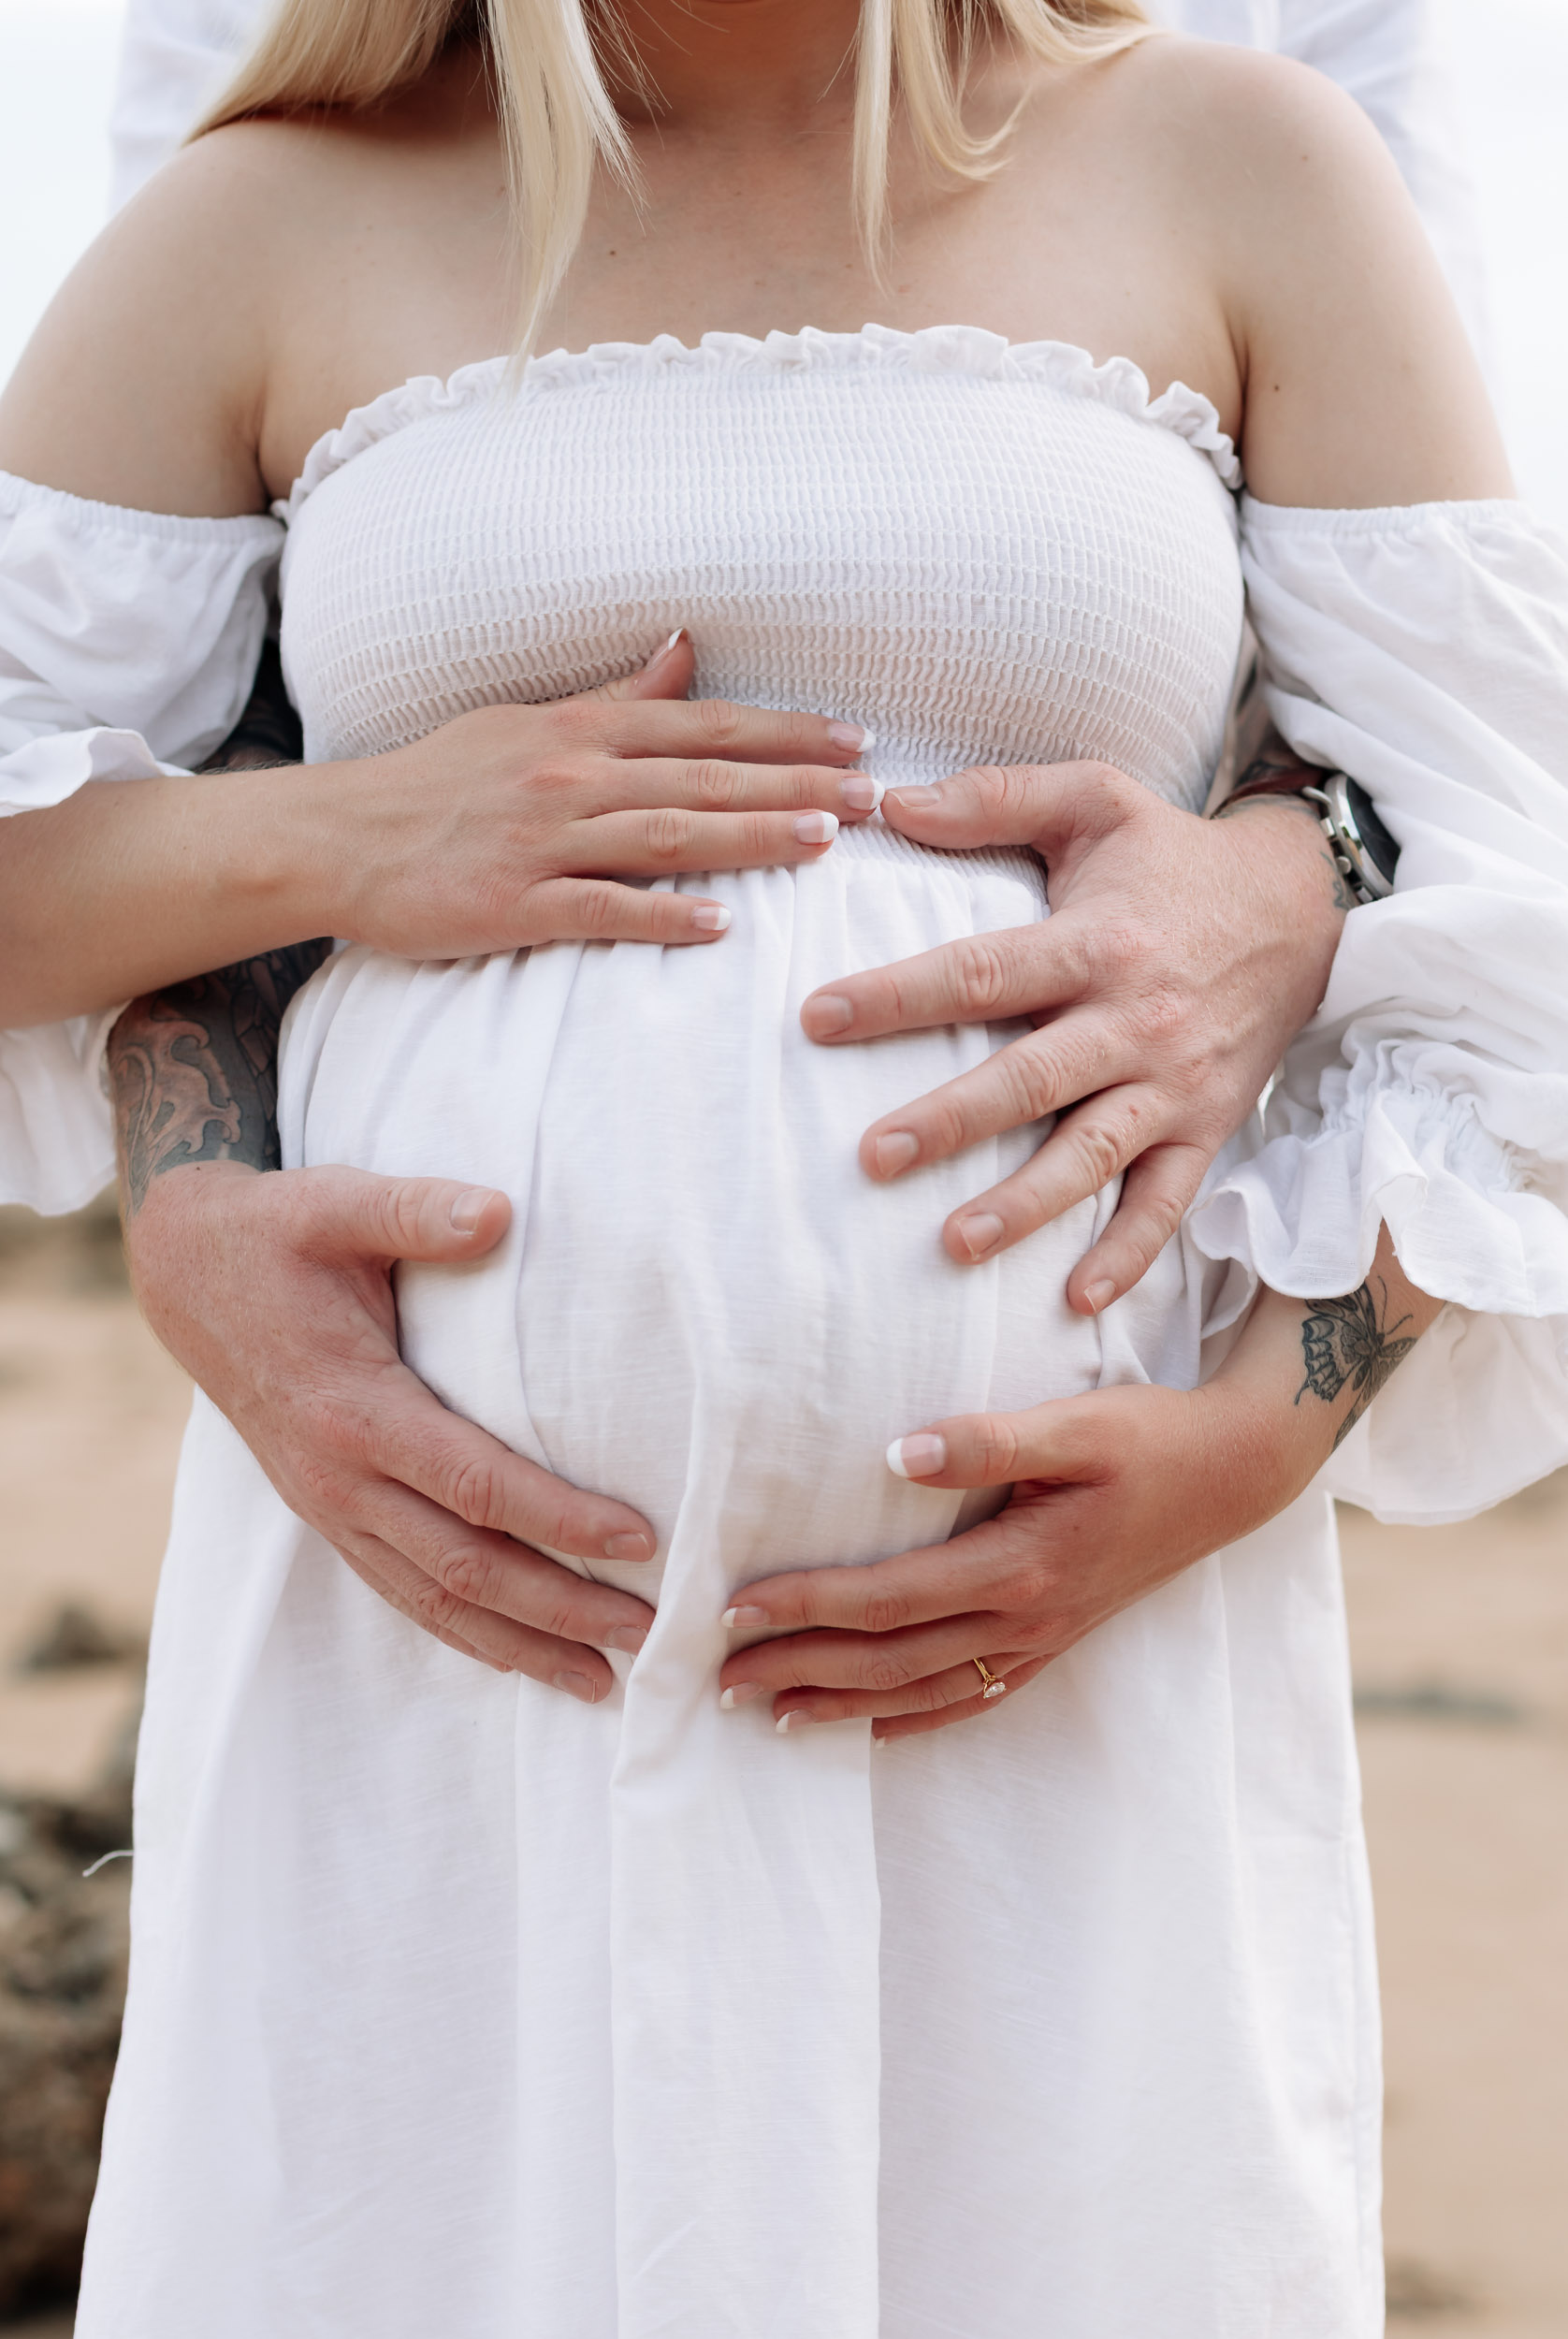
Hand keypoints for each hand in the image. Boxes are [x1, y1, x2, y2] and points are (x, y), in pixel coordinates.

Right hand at [125, 1159, 659, 1699]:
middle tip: (649, 1633)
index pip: (476, 1483)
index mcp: (354, 1409)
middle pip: (464, 1567)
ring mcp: (327, 1507)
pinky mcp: (325, 1515)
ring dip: (520, 1645)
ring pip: (433, 1600)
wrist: (186, 1272)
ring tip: (601, 1680)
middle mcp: (339, 1477)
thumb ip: (418, 1210)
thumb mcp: (338, 1203)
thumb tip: (499, 1210)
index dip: (559, 1519)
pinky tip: (518, 1656)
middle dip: (560, 1608)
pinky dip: (464, 1633)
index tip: (638, 1539)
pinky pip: (400, 1592)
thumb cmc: (277, 1234)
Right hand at [307, 630, 876, 958]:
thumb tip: (687, 651)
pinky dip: (659, 913)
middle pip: (703, 774)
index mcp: (581, 729)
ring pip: (665, 833)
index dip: (786, 732)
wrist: (338, 838)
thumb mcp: (526, 722)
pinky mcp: (512, 903)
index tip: (857, 741)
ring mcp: (543, 839)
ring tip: (822, 844)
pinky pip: (598, 907)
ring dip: (748, 835)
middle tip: (872, 797)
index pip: (705, 724)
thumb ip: (615, 697)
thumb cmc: (439, 783)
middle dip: (794, 783)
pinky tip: (718, 923)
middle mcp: (571, 774)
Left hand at [717, 1380, 1279, 1739]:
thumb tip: (892, 1457)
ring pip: (923, 1692)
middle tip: (716, 1678)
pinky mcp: (1057, 1639)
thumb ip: (985, 1440)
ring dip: (842, 1706)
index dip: (806, 1607)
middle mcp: (1027, 1618)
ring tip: (769, 1714)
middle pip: (890, 1661)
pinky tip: (871, 1729)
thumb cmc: (1150, 1436)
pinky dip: (914, 1719)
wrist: (1234, 1474)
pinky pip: (973, 1697)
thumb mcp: (1076, 1422)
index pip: (888, 1598)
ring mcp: (1043, 1639)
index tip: (732, 1609)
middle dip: (800, 1670)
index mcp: (1021, 1566)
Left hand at [799, 760, 1343, 1312]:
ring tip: (954, 1243)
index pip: (981, 972)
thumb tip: (890, 801)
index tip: (818, 1019)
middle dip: (949, 1120)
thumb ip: (994, 797)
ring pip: (1091, 1152)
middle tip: (872, 1157)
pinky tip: (1075, 1299)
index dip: (898, 996)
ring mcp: (1172, 1084)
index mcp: (1093, 942)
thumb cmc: (1175, 857)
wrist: (1305, 906)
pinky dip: (1128, 1253)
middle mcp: (1133, 1020)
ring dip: (1025, 1203)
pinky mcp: (1207, 1127)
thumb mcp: (1095, 799)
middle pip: (1029, 1078)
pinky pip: (1166, 1201)